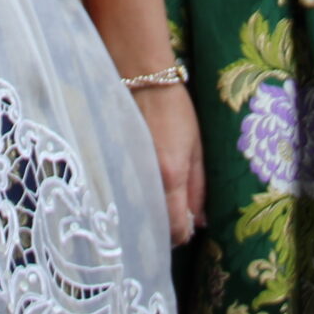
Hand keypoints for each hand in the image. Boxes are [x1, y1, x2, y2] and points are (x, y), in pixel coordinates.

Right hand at [133, 83, 206, 245]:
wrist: (141, 79)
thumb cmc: (175, 109)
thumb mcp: (196, 147)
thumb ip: (199, 186)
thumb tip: (200, 220)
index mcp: (171, 176)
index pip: (176, 227)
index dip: (184, 234)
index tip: (188, 225)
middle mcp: (147, 179)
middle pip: (155, 225)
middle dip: (166, 226)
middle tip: (176, 213)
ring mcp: (127, 173)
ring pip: (139, 212)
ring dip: (151, 212)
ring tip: (160, 197)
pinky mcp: (113, 165)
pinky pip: (126, 194)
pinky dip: (137, 198)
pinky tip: (143, 186)